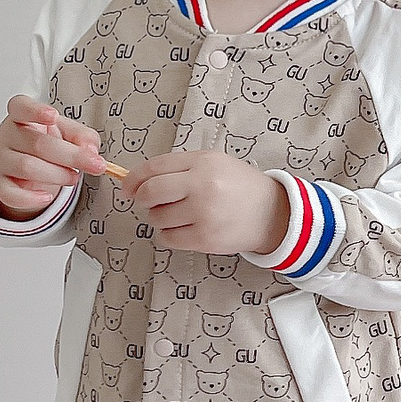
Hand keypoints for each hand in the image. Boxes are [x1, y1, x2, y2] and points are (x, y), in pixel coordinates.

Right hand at [0, 94, 104, 218]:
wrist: (31, 168)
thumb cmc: (49, 143)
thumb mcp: (69, 133)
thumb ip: (83, 136)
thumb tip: (91, 150)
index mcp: (22, 116)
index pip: (21, 107)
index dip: (36, 111)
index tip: (53, 116)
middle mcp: (8, 135)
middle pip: (37, 143)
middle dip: (71, 156)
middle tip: (95, 165)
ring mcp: (2, 160)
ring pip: (26, 167)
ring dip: (58, 175)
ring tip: (74, 176)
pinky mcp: (2, 184)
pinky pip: (10, 194)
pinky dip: (30, 198)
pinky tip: (47, 197)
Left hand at [116, 149, 288, 254]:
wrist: (272, 213)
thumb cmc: (240, 187)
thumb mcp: (213, 163)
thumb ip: (178, 167)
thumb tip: (137, 181)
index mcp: (203, 163)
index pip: (154, 168)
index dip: (133, 178)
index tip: (127, 187)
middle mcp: (203, 186)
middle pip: (150, 193)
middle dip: (142, 199)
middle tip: (148, 202)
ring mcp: (204, 214)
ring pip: (157, 218)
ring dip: (158, 218)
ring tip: (177, 215)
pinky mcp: (205, 238)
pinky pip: (168, 238)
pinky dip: (168, 235)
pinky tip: (181, 229)